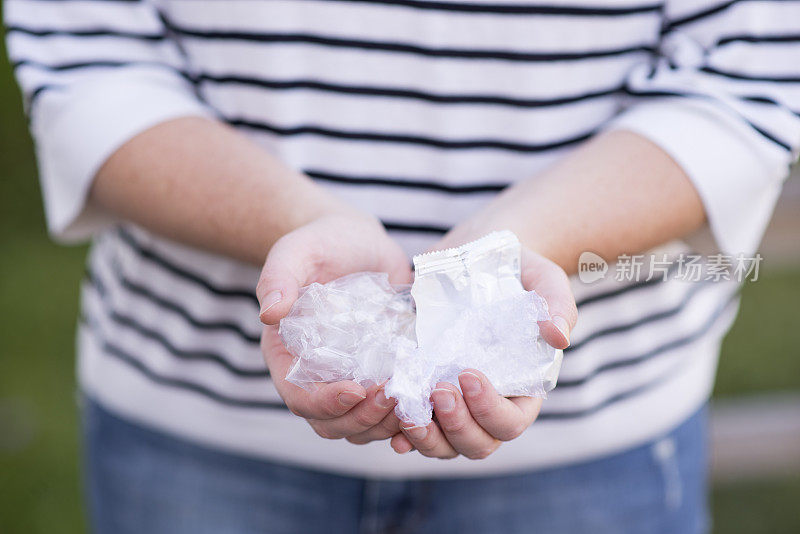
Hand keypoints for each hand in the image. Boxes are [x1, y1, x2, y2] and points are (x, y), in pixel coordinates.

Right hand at [257, 213, 409, 441]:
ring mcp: (349, 379)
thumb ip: (278, 277)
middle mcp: (316, 376)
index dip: (325, 403)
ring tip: (415, 400)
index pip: (299, 398)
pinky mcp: (380, 375)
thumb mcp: (297, 251)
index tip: (357, 389)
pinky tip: (429, 400)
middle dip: (363, 418)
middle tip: (395, 395)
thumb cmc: (322, 243)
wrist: (359, 243)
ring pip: (362, 426)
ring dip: (388, 423)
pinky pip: (389, 412)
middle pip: (333, 423)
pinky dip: (407, 415)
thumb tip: (269, 313)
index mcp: (287, 356)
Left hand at [390, 241, 577, 458]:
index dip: (489, 409)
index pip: (511, 422)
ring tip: (408, 412)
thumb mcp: (543, 278)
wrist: (474, 253)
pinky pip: (416, 427)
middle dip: (457, 425)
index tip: (468, 373)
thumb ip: (556, 304)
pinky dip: (404, 432)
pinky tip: (392, 425)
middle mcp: (489, 404)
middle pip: (478, 443)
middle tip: (438, 389)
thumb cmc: (516, 270)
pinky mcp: (425, 390)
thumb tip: (559, 337)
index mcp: (523, 388)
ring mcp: (456, 403)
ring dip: (426, 437)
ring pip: (445, 444)